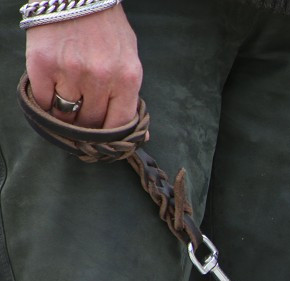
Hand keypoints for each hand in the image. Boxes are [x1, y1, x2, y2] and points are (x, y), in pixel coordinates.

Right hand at [25, 5, 141, 128]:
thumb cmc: (106, 28)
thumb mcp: (129, 59)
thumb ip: (130, 94)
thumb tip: (142, 132)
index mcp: (127, 78)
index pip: (120, 124)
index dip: (111, 137)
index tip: (105, 139)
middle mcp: (99, 78)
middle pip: (91, 123)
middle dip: (88, 126)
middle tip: (83, 120)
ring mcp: (70, 72)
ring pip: (65, 116)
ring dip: (65, 116)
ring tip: (67, 104)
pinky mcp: (43, 65)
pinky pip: (43, 101)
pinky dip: (46, 103)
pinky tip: (52, 93)